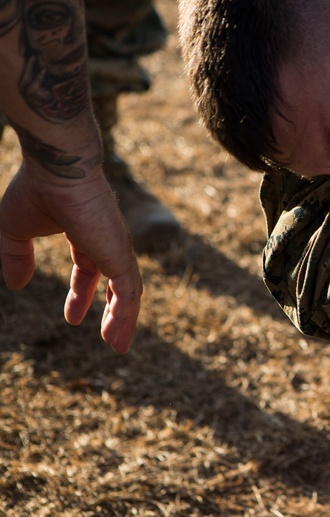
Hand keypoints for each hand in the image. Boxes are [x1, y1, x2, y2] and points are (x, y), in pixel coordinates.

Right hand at [0, 163, 141, 352]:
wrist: (57, 170)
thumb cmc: (36, 192)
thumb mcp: (14, 231)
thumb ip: (16, 258)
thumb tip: (16, 285)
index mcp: (87, 234)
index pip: (89, 269)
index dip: (81, 293)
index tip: (73, 317)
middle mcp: (108, 243)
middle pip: (116, 284)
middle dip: (112, 312)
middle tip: (110, 338)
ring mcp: (118, 249)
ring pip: (128, 293)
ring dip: (123, 320)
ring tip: (118, 346)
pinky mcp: (121, 255)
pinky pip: (128, 292)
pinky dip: (124, 314)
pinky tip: (116, 334)